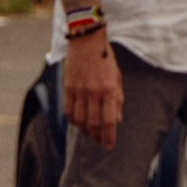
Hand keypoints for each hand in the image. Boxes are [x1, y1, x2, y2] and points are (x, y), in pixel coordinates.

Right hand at [61, 26, 122, 148]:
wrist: (87, 40)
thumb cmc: (105, 58)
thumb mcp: (117, 77)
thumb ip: (117, 99)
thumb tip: (117, 120)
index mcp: (109, 89)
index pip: (109, 121)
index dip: (109, 137)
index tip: (109, 146)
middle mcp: (94, 92)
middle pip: (93, 124)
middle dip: (97, 137)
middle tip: (100, 141)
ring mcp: (79, 90)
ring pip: (79, 120)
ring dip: (85, 130)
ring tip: (89, 131)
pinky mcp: (68, 87)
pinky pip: (68, 111)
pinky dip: (73, 120)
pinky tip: (78, 122)